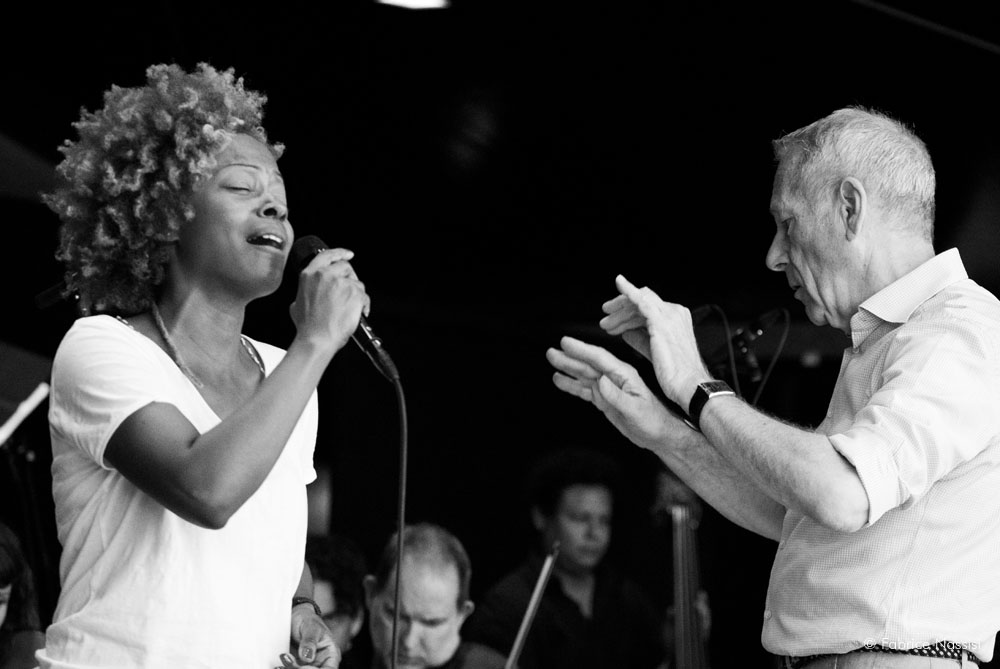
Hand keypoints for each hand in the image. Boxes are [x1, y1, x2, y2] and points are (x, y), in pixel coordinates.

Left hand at [287, 605, 340, 667]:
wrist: (296, 619)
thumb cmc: (308, 620)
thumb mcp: (311, 627)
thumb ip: (310, 641)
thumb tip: (308, 656)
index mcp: (331, 653)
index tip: (304, 666)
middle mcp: (321, 662)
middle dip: (301, 668)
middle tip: (290, 661)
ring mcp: (309, 665)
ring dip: (292, 667)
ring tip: (286, 657)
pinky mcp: (298, 666)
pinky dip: (287, 666)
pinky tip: (283, 660)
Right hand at [290, 248, 369, 354]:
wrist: (318, 338)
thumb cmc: (308, 326)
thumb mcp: (297, 304)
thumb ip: (306, 291)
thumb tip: (312, 292)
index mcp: (309, 275)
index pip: (327, 255)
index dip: (340, 253)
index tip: (348, 254)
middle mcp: (325, 275)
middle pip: (345, 267)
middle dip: (349, 278)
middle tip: (349, 292)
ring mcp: (341, 282)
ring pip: (356, 282)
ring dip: (356, 294)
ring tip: (350, 308)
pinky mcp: (354, 292)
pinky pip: (364, 295)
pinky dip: (364, 304)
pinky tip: (357, 313)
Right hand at [546, 336, 685, 449]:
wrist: (659, 434)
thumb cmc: (653, 421)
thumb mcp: (635, 410)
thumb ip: (616, 397)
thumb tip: (600, 381)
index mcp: (624, 375)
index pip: (599, 358)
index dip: (582, 350)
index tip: (565, 343)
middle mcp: (614, 378)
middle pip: (588, 365)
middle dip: (569, 358)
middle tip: (551, 352)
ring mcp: (608, 388)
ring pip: (584, 375)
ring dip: (568, 368)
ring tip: (552, 361)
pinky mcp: (605, 399)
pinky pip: (585, 389)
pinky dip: (572, 384)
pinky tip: (560, 380)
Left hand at [599, 274, 710, 406]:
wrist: (688, 385)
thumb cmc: (675, 374)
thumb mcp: (653, 351)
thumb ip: (640, 339)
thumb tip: (626, 332)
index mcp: (676, 319)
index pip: (649, 307)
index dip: (629, 312)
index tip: (614, 320)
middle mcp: (675, 313)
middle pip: (642, 301)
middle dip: (621, 309)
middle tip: (605, 319)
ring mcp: (669, 315)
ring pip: (638, 302)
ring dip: (619, 311)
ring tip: (606, 324)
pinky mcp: (661, 320)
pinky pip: (642, 300)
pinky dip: (629, 290)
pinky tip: (620, 283)